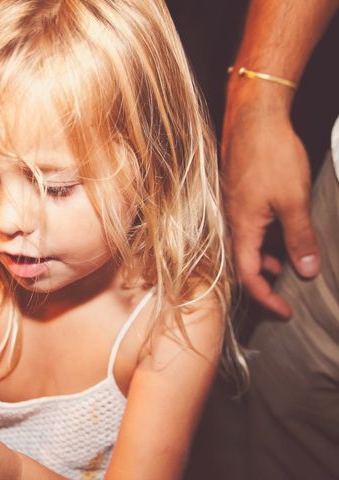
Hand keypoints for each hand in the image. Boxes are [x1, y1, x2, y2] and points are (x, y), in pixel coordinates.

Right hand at [222, 95, 319, 316]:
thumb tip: (306, 271)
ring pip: (242, 244)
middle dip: (263, 282)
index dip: (267, 298)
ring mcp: (230, 206)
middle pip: (240, 263)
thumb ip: (300, 238)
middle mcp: (229, 220)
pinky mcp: (236, 193)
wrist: (253, 118)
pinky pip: (244, 227)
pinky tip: (277, 230)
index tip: (286, 311)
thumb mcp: (293, 201)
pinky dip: (260, 239)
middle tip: (285, 292)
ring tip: (285, 262)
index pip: (248, 275)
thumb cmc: (269, 155)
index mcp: (241, 227)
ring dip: (262, 259)